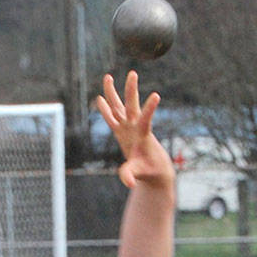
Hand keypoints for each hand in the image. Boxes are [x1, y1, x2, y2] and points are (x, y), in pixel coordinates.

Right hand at [95, 71, 173, 188]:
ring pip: (118, 106)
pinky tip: (100, 98)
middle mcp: (134, 127)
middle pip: (131, 104)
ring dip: (113, 92)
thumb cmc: (149, 170)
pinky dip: (106, 108)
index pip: (146, 118)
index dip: (150, 108)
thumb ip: (131, 175)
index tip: (156, 95)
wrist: (154, 170)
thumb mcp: (139, 173)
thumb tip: (129, 183)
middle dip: (131, 90)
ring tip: (108, 76)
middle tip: (133, 73)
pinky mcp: (122, 131)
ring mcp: (127, 127)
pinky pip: (112, 117)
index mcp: (142, 134)